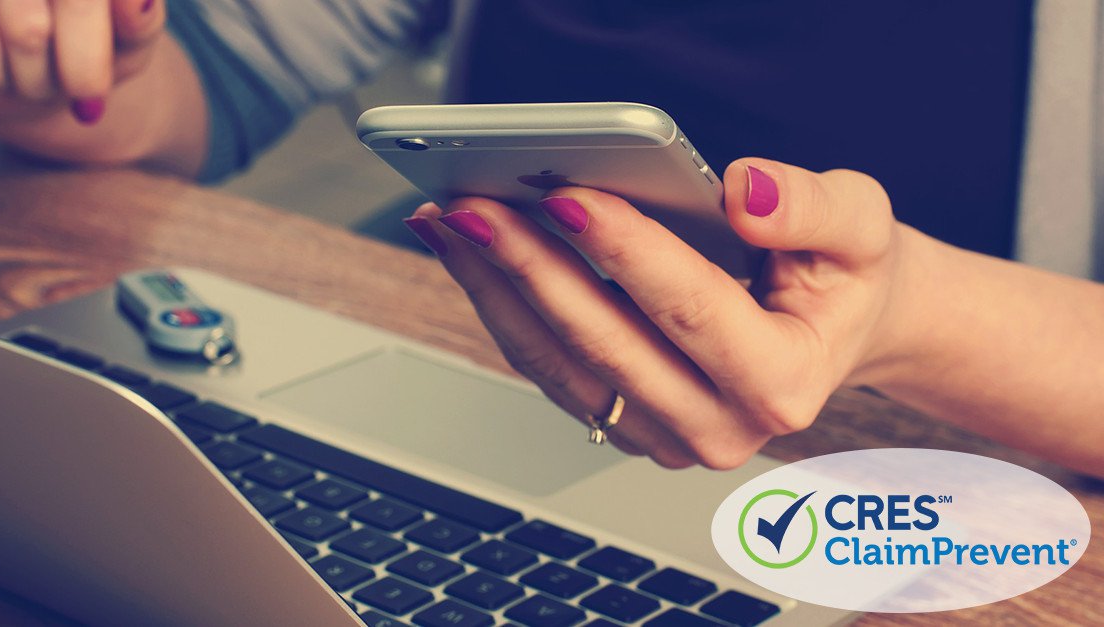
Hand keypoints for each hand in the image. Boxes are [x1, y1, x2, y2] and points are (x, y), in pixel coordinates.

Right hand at [0, 0, 164, 123]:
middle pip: (27, 33)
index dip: (84, 63)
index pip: (77, 5)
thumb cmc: (89, 42)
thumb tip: (136, 0)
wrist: (32, 59)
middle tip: (46, 81)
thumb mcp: (127, 39)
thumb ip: (138, 21)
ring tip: (9, 73)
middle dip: (43, 80)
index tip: (89, 99)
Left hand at [405, 158, 906, 468]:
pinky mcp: (625, 423)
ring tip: (451, 223)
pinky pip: (549, 369)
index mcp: (783, 382)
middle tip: (474, 206)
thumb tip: (743, 193)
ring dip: (496, 290)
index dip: (625, 251)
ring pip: (559, 364)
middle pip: (604, 344)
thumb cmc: (842, 278)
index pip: (690, 310)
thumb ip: (813, 207)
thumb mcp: (862, 227)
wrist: (832, 328)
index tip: (566, 196)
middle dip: (530, 267)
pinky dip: (504, 307)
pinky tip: (472, 255)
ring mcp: (664, 435)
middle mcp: (719, 427)